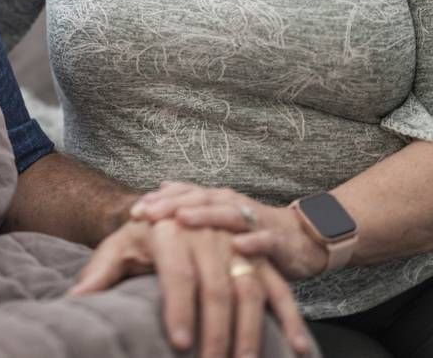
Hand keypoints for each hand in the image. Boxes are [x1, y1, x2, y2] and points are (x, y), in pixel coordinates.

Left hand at [67, 218, 311, 357]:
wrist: (186, 203)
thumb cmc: (149, 232)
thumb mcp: (123, 245)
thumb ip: (100, 271)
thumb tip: (74, 298)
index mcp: (173, 230)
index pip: (178, 273)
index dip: (178, 309)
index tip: (178, 343)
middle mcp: (210, 233)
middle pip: (217, 287)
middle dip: (216, 332)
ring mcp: (241, 244)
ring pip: (250, 290)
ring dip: (251, 331)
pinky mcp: (264, 257)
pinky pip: (281, 289)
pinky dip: (292, 319)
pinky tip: (298, 349)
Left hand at [131, 185, 328, 280]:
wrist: (299, 239)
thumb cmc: (248, 231)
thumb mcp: (217, 216)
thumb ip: (191, 201)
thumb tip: (160, 185)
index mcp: (214, 200)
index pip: (182, 195)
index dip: (157, 202)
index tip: (133, 211)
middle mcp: (231, 204)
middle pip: (199, 200)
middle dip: (172, 205)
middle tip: (148, 213)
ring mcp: (254, 220)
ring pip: (228, 214)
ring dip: (206, 216)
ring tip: (183, 219)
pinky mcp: (276, 239)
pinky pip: (264, 239)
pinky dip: (252, 243)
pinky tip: (238, 247)